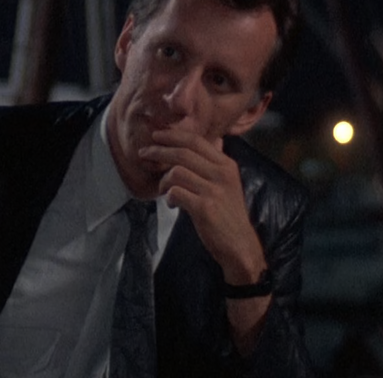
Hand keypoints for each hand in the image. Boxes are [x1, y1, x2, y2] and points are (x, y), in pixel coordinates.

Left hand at [140, 128, 266, 284]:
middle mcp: (222, 174)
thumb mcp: (228, 183)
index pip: (196, 141)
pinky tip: (171, 203)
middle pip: (183, 153)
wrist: (239, 245)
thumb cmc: (228, 215)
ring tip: (163, 190)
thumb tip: (215, 140)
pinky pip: (176, 192)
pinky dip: (168, 196)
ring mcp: (214, 191)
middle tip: (143, 153)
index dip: (173, 136)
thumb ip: (217, 163)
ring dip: (163, 180)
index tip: (156, 136)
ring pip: (176, 172)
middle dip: (159, 151)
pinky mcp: (204, 208)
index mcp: (226, 165)